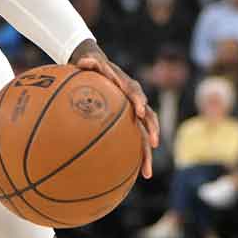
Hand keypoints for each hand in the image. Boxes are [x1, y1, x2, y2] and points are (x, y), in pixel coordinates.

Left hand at [72, 45, 158, 177]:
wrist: (103, 71)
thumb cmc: (96, 69)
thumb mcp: (91, 63)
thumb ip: (89, 63)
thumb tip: (83, 60)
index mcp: (129, 88)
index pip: (136, 94)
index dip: (138, 102)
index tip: (139, 111)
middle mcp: (137, 103)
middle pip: (149, 119)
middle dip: (153, 131)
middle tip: (155, 144)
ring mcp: (136, 116)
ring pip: (146, 136)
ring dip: (147, 154)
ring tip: (147, 173)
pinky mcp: (131, 125)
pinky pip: (135, 142)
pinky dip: (136, 158)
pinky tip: (132, 176)